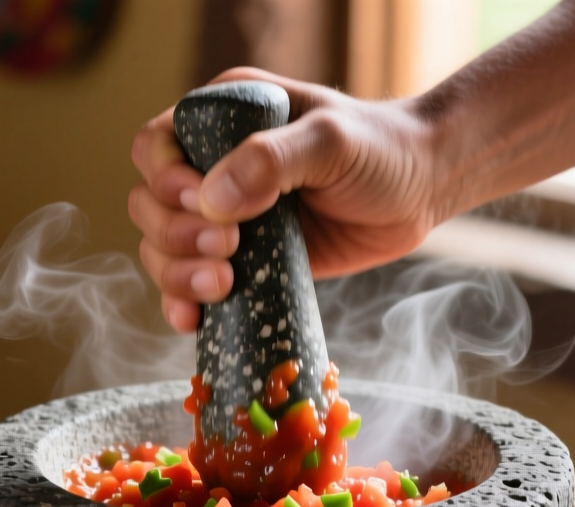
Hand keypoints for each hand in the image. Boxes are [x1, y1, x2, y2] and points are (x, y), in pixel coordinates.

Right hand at [129, 67, 445, 332]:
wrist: (424, 189)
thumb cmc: (382, 151)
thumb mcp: (330, 141)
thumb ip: (271, 161)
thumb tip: (211, 201)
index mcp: (224, 118)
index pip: (157, 144)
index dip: (163, 177)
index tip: (199, 201)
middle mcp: (214, 165)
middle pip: (150, 204)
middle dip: (175, 233)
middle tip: (227, 247)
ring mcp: (227, 217)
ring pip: (164, 248)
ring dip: (176, 273)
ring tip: (221, 285)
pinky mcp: (245, 260)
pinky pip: (193, 285)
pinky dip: (183, 303)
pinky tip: (192, 318)